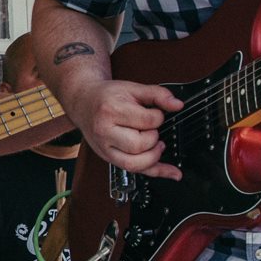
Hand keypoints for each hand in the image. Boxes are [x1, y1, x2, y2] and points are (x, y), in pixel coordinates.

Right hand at [60, 77, 183, 178]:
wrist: (83, 103)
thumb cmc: (105, 96)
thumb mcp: (132, 88)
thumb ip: (157, 94)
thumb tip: (177, 105)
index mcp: (110, 111)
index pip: (146, 121)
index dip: (158, 117)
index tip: (156, 113)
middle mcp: (105, 132)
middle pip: (139, 145)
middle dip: (153, 137)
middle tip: (152, 128)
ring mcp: (105, 148)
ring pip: (134, 164)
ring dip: (153, 156)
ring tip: (156, 145)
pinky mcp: (108, 158)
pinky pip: (134, 171)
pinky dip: (156, 172)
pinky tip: (171, 172)